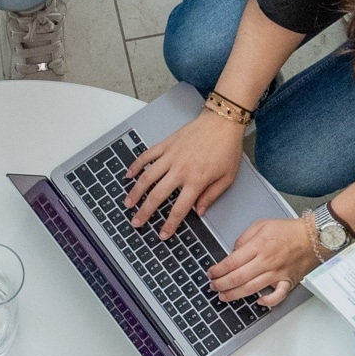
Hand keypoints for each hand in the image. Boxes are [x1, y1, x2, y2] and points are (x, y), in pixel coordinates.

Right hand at [124, 112, 245, 237]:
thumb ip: (211, 196)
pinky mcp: (166, 144)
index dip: (169, 225)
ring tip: (127, 203)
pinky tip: (128, 175)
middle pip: (157, 196)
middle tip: (136, 222)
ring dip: (135, 192)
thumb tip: (199, 211)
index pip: (179, 209)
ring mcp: (170, 156)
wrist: (222, 121)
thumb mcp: (227, 177)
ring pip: (147, 177)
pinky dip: (135, 166)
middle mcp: (180, 170)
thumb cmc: (227, 148)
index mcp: (196, 181)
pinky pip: (146, 156)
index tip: (162, 234)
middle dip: (145, 212)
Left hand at [208, 215, 317, 306]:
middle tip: (213, 286)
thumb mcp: (261, 225)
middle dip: (221, 284)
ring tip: (224, 296)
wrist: (314, 236)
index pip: (231, 262)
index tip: (210, 273)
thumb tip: (233, 252)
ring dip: (234, 295)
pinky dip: (267, 302)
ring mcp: (277, 273)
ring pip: (251, 288)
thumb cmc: (289, 230)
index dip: (218, 270)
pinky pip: (277, 296)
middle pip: (238, 278)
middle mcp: (266, 261)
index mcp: (258, 246)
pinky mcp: (288, 281)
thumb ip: (244, 238)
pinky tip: (257, 302)